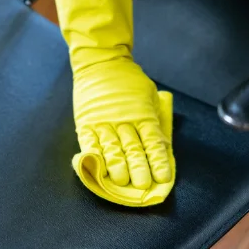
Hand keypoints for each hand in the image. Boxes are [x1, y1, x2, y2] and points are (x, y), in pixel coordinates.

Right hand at [73, 57, 171, 188]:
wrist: (101, 62)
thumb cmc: (129, 81)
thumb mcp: (149, 96)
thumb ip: (153, 119)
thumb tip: (161, 146)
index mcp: (143, 114)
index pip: (152, 142)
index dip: (158, 161)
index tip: (163, 177)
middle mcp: (124, 120)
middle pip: (132, 148)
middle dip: (138, 169)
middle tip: (142, 185)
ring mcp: (103, 122)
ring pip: (111, 149)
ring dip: (117, 167)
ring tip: (121, 182)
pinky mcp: (86, 123)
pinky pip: (90, 143)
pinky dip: (94, 157)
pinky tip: (99, 169)